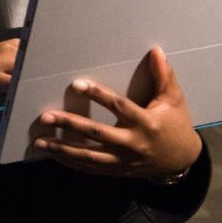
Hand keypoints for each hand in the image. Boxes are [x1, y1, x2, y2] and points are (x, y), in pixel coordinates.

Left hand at [34, 47, 202, 178]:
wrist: (181, 160)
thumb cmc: (176, 124)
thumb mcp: (174, 100)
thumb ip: (163, 76)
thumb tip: (156, 51)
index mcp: (146, 123)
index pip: (119, 106)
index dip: (98, 95)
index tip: (76, 84)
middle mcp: (133, 143)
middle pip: (97, 133)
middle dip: (70, 125)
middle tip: (46, 116)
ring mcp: (124, 160)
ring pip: (89, 156)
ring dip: (63, 149)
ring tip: (40, 141)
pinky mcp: (118, 171)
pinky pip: (91, 169)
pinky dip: (72, 163)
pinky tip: (54, 156)